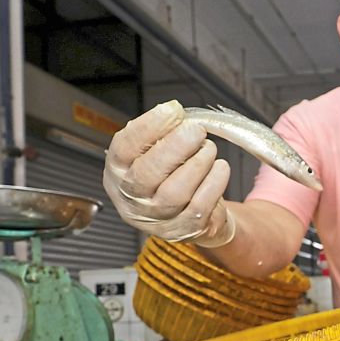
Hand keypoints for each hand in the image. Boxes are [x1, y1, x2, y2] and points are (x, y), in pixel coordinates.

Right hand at [102, 100, 234, 244]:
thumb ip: (161, 133)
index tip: (173, 110)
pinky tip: (221, 167)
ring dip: (197, 164)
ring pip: (174, 193)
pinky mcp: (182, 231)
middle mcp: (131, 198)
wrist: (191, 213)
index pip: (125, 148)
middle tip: (196, 130)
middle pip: (148, 173)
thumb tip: (176, 113)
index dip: (148, 127)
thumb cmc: (170, 175)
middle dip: (175, 147)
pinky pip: (199, 207)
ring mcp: (156, 219)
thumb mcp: (156, 151)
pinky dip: (213, 183)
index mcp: (118, 171)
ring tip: (209, 148)